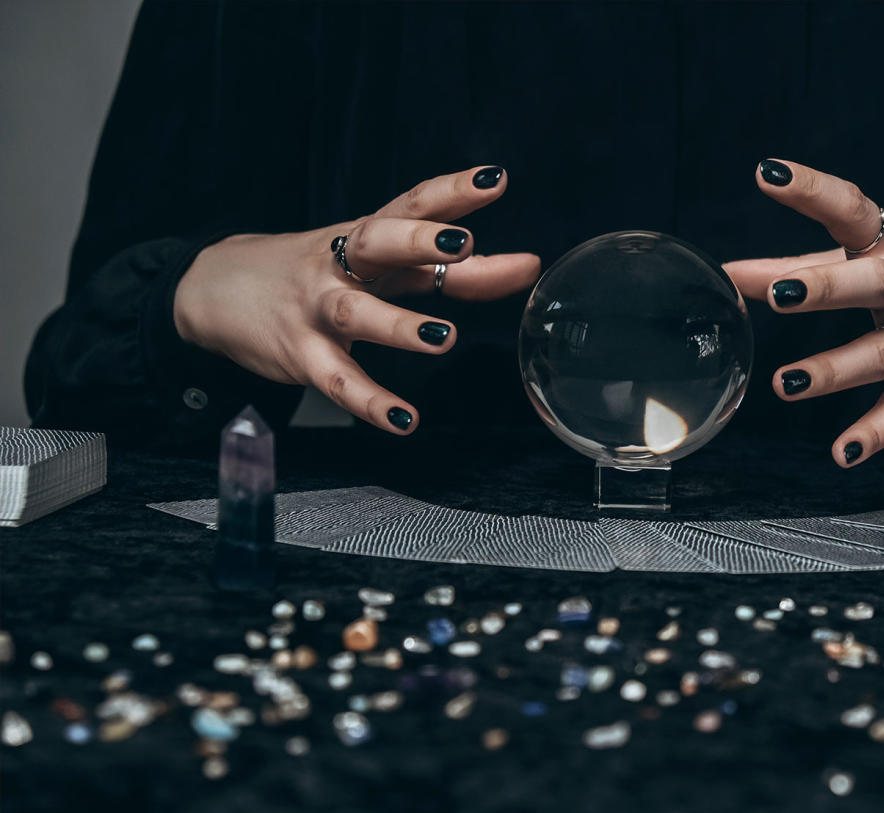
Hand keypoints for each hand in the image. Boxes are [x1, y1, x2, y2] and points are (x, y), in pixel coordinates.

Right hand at [174, 166, 539, 433]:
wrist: (216, 291)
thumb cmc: (321, 272)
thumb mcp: (381, 262)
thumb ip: (454, 270)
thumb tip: (525, 267)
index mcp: (366, 236)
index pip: (411, 204)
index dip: (452, 192)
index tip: (493, 179)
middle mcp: (340, 265)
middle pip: (378, 243)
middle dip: (419, 241)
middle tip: (462, 243)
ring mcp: (317, 309)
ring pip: (357, 314)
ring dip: (400, 326)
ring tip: (446, 338)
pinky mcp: (301, 355)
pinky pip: (337, 381)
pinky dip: (370, 403)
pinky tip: (403, 420)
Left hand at [725, 159, 883, 466]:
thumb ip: (812, 263)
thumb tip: (738, 271)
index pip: (852, 209)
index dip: (811, 189)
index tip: (769, 174)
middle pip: (870, 283)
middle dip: (825, 286)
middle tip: (780, 294)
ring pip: (879, 354)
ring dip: (832, 370)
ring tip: (786, 383)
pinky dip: (875, 433)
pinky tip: (843, 451)